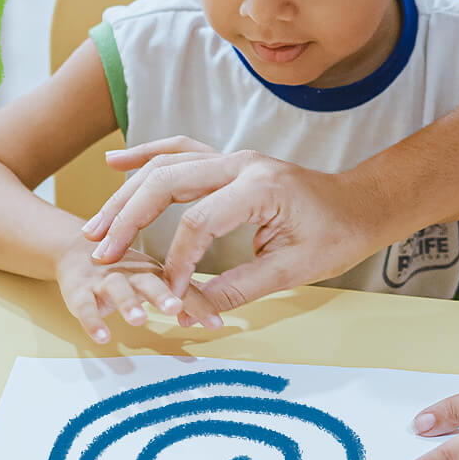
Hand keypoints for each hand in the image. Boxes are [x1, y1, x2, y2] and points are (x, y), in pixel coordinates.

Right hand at [52, 241, 222, 341]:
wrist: (76, 250)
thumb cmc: (124, 268)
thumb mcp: (154, 278)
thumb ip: (182, 296)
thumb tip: (214, 317)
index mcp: (154, 269)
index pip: (180, 287)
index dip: (198, 304)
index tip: (215, 325)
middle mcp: (131, 271)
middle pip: (149, 279)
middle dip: (161, 294)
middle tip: (174, 307)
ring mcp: (105, 279)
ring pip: (117, 288)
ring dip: (128, 303)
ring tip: (139, 320)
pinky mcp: (79, 289)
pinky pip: (84, 305)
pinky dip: (92, 321)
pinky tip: (102, 336)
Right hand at [82, 143, 391, 310]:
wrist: (362, 204)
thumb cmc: (337, 236)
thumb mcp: (297, 269)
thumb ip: (242, 286)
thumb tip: (193, 308)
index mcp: (261, 187)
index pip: (199, 221)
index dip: (178, 260)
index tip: (170, 294)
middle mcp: (242, 163)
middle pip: (169, 181)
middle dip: (130, 218)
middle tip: (102, 253)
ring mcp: (234, 158)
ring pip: (167, 165)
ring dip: (128, 193)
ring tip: (96, 226)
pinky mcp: (230, 163)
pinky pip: (179, 151)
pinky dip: (146, 156)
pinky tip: (116, 162)